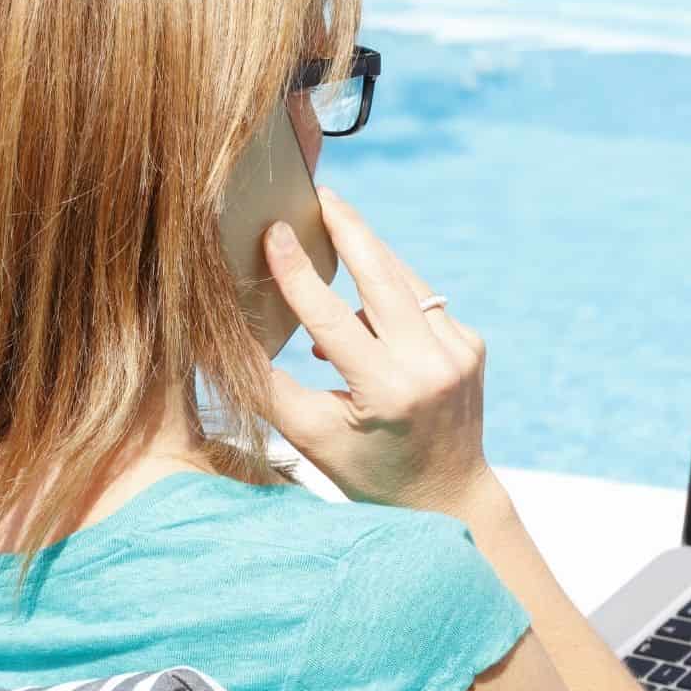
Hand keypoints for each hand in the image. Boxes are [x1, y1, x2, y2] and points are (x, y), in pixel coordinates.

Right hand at [258, 185, 495, 518]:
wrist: (446, 496)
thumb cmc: (365, 472)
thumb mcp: (310, 436)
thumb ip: (265, 384)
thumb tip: (219, 331)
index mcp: (387, 392)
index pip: (332, 318)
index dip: (298, 272)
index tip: (273, 231)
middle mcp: (430, 366)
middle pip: (381, 276)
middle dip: (349, 229)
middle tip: (320, 194)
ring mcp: (458, 351)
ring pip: (404, 281)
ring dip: (368, 254)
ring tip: (333, 226)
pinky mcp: (470, 344)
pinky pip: (421, 301)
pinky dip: (388, 295)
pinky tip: (363, 306)